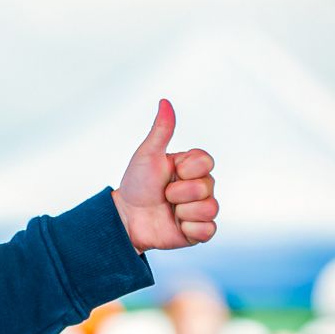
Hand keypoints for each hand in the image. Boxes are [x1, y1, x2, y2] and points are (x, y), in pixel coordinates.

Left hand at [112, 99, 217, 252]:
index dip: (186, 169)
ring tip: (168, 210)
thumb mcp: (147, 155)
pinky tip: (176, 225)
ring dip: (183, 211)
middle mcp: (200, 187)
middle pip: (207, 186)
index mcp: (192, 167)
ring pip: (210, 208)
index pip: (206, 162)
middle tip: (164, 195)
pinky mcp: (198, 232)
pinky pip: (208, 230)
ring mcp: (200, 209)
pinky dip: (189, 229)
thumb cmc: (137, 184)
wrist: (125, 217)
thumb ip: (161, 131)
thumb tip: (165, 102)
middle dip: (179, 192)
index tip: (170, 172)